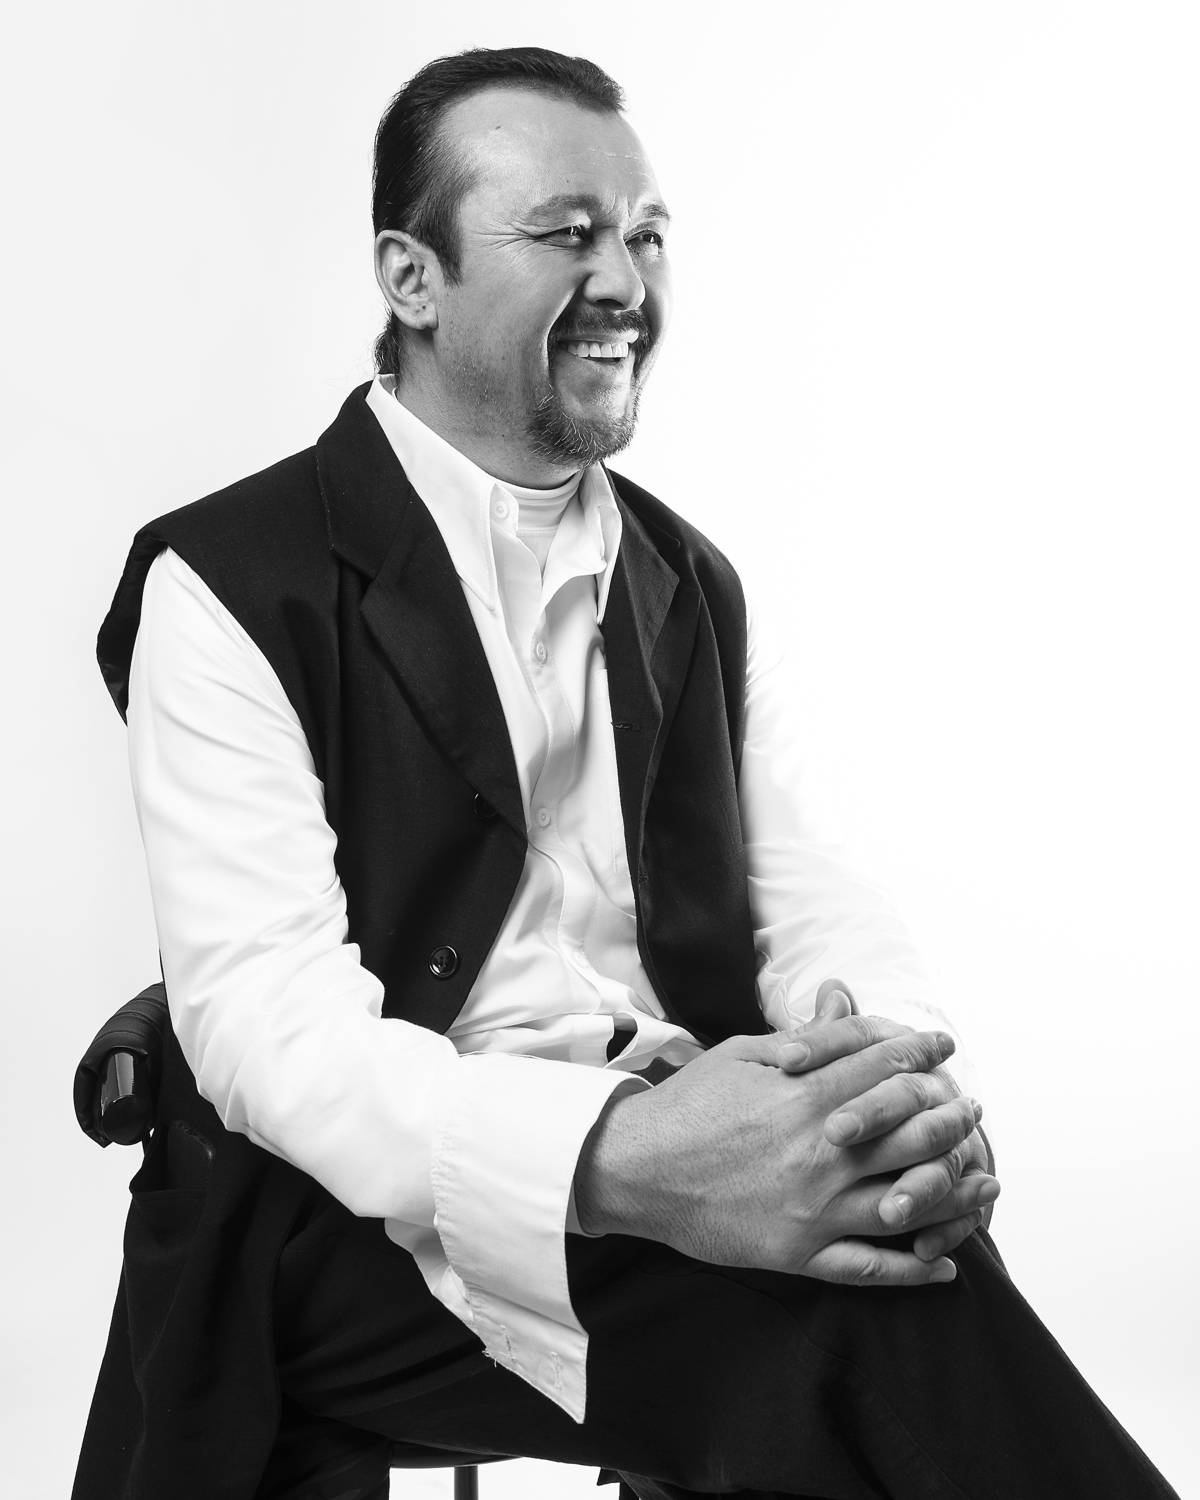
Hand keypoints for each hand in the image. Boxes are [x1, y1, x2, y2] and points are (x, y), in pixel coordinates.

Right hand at [574, 1016, 989, 1286]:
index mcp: (806, 1099)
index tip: (944, 1048)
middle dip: (950, 1115)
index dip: (920, 1053)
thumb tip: (844, 999)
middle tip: (971, 1107)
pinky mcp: (799, 1254)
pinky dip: (914, 1270)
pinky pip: (870, 1268)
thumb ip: (806, 1037)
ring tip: (985, 1180)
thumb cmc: (689, 1106)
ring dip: (954, 1189)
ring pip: (907, 1201)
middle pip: (911, 1131)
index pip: (883, 1069)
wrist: (636, 1170)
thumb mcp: (744, 1055)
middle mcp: (820, 1153)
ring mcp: (814, 1209)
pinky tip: (945, 1266)